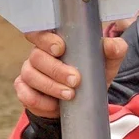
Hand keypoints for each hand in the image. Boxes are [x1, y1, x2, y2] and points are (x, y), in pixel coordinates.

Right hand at [13, 29, 127, 118]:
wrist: (85, 103)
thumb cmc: (93, 75)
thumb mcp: (108, 62)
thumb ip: (113, 49)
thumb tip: (110, 45)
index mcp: (54, 41)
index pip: (40, 32)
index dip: (45, 39)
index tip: (60, 49)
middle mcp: (38, 55)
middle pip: (36, 56)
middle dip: (56, 69)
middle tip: (75, 80)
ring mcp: (30, 73)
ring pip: (30, 75)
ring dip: (50, 86)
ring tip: (70, 95)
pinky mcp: (25, 91)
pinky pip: (24, 94)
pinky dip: (39, 101)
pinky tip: (55, 106)